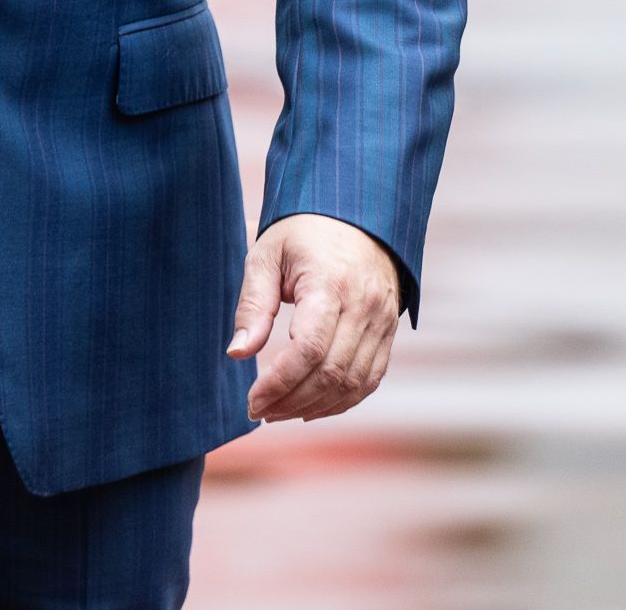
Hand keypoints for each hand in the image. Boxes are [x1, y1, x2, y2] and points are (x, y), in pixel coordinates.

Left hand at [228, 214, 401, 421]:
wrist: (357, 213)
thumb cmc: (304, 233)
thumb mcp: (267, 256)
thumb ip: (253, 305)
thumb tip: (237, 353)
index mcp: (330, 283)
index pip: (309, 349)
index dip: (279, 383)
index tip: (252, 399)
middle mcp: (364, 304)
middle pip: (331, 372)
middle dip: (291, 401)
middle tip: (259, 410)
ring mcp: (382, 319)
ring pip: (353, 382)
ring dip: (315, 406)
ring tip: (280, 411)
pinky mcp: (389, 329)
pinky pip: (370, 378)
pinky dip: (342, 400)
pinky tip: (312, 405)